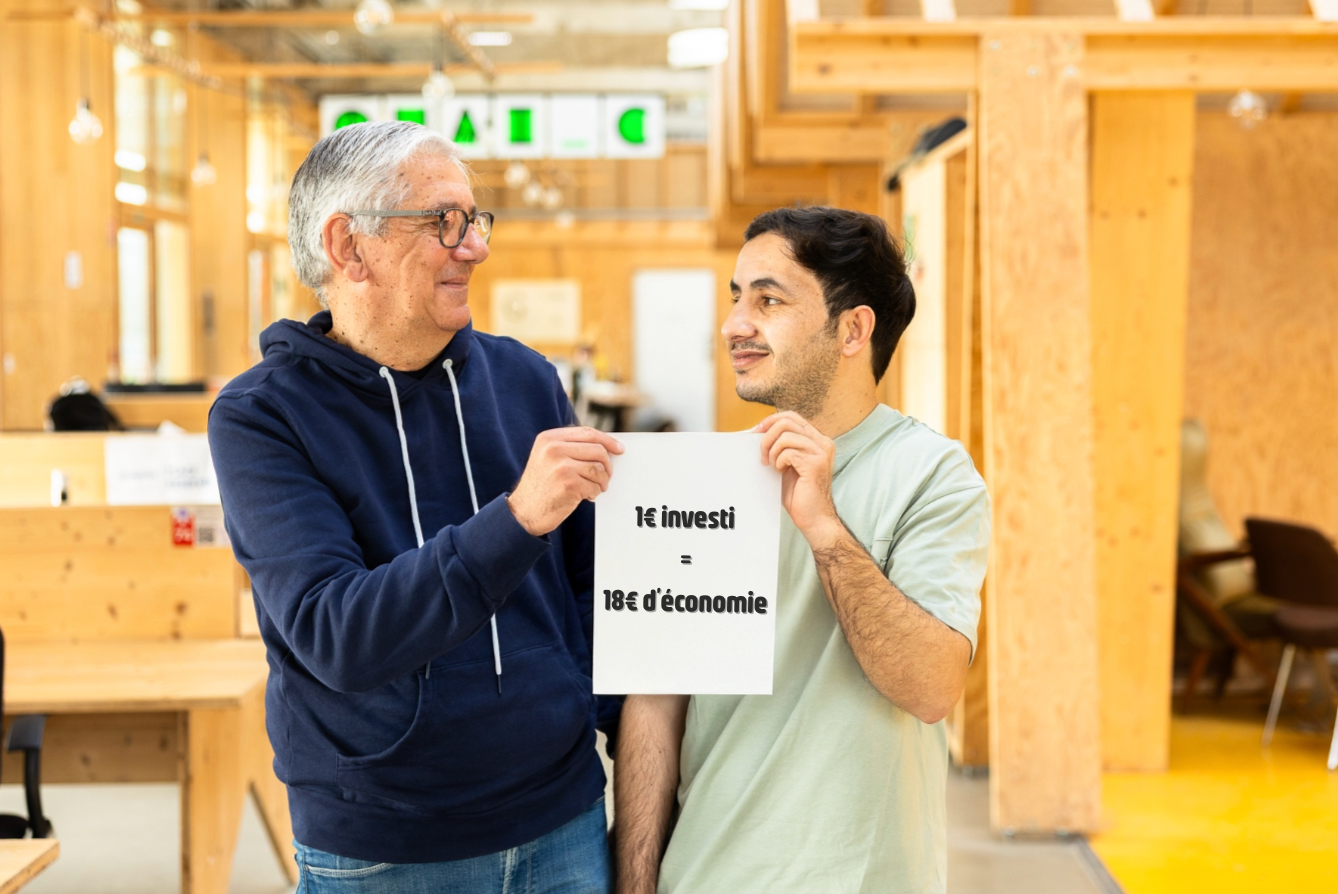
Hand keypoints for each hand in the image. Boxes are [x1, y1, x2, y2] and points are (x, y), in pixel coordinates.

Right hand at [508, 427, 623, 535]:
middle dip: (607, 465)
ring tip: (594, 488)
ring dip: (602, 481)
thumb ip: (570, 447)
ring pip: (599, 469)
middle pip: (598, 450)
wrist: (524, 512)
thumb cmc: (541, 486)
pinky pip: (595, 486)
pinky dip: (594, 493)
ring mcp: (561, 466)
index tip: (619, 449)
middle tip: (605, 477)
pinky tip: (586, 496)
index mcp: (549, 439)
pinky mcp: (569, 484)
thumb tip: (605, 446)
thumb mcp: (547, 458)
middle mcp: (554, 449)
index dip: (607, 440)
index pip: (587, 433)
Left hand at [756, 412, 841, 547]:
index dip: (770, 421)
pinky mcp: (815, 464)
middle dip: (767, 436)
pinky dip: (779, 461)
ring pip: (785, 436)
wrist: (813, 517)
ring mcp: (821, 452)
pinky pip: (788, 452)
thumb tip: (757, 431)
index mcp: (817, 440)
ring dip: (772, 451)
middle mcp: (822, 442)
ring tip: (773, 466)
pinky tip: (781, 472)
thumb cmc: (799, 493)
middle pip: (786, 421)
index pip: (791, 416)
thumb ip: (780, 445)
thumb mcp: (787, 463)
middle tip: (762, 455)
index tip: (756, 433)